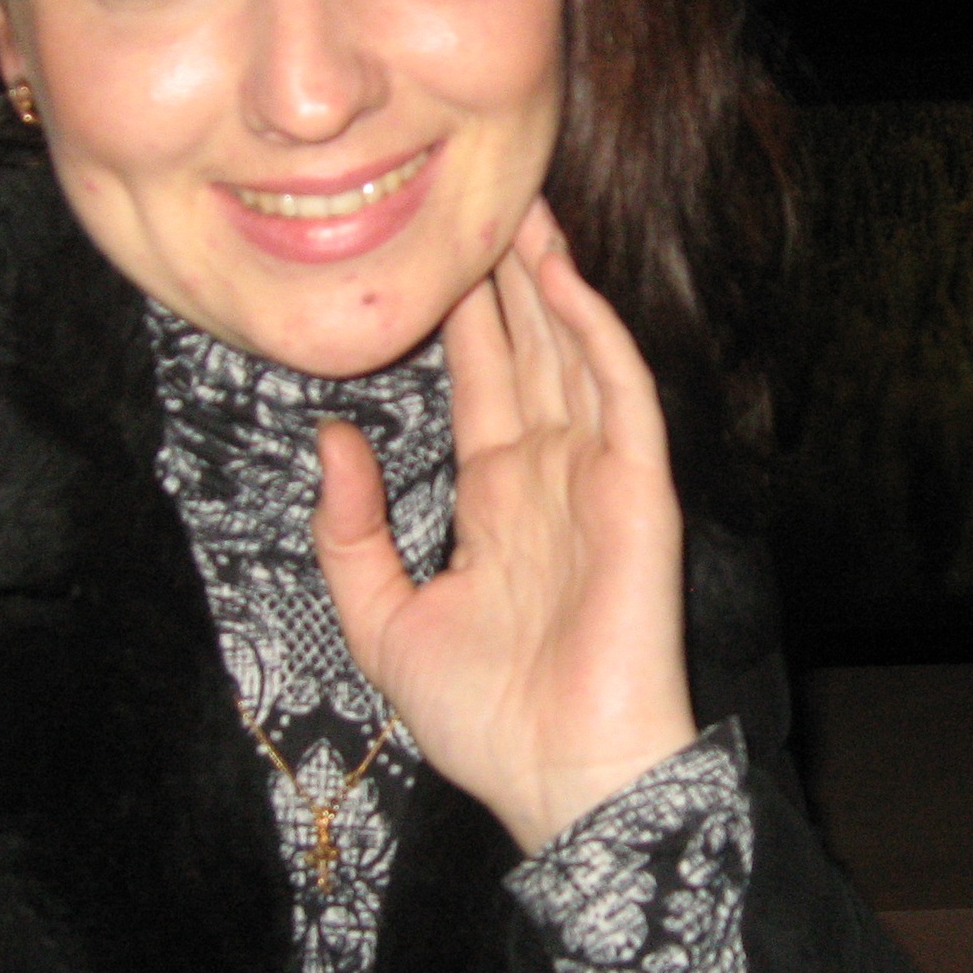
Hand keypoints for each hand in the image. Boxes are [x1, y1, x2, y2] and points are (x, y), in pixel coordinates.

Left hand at [312, 199, 697, 853]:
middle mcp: (552, 477)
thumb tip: (333, 438)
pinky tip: (565, 281)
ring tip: (527, 205)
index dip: (462, 316)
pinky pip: (619, 397)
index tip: (435, 246)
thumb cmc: (486, 721)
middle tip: (486, 189)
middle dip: (509, 274)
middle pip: (530, 351)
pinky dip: (594, 335)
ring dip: (553, 281)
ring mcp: (600, 480)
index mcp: (499, 502)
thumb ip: (350, 533)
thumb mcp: (381, 623)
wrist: (562, 783)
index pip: (482, 383)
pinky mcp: (639, 495)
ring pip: (576, 355)